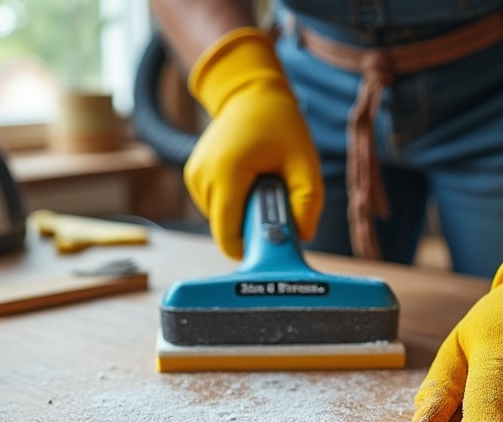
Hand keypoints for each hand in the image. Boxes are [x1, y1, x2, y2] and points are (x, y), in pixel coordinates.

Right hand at [186, 27, 322, 257]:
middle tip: (274, 199)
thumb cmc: (279, 124)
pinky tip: (248, 179)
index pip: (228, 237)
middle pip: (226, 231)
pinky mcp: (194, 178)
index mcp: (226, 174)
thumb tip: (301, 237)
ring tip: (260, 181)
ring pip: (222, 221)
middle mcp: (202, 178)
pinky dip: (235, 202)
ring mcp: (194, 178)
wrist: (250, 93)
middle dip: (252, 225)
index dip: (251, 248)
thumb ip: (308, 202)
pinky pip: (217, 207)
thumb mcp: (305, 162)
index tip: (273, 238)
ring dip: (244, 212)